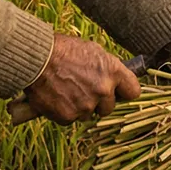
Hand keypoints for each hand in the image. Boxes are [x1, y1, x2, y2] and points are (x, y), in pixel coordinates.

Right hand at [15, 35, 139, 123]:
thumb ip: (107, 67)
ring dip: (81, 107)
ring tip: (67, 91)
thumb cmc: (63, 50)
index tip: (119, 93)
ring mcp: (86, 106)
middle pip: (110, 107)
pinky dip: (65, 111)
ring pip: (89, 114)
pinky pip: (72, 119)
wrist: (36, 59)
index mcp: (113, 71)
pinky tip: (57, 98)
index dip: (125, 92)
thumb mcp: (93, 51)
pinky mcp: (69, 117)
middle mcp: (103, 91)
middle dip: (99, 101)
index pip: (134, 91)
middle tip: (84, 90)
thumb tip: (115, 78)